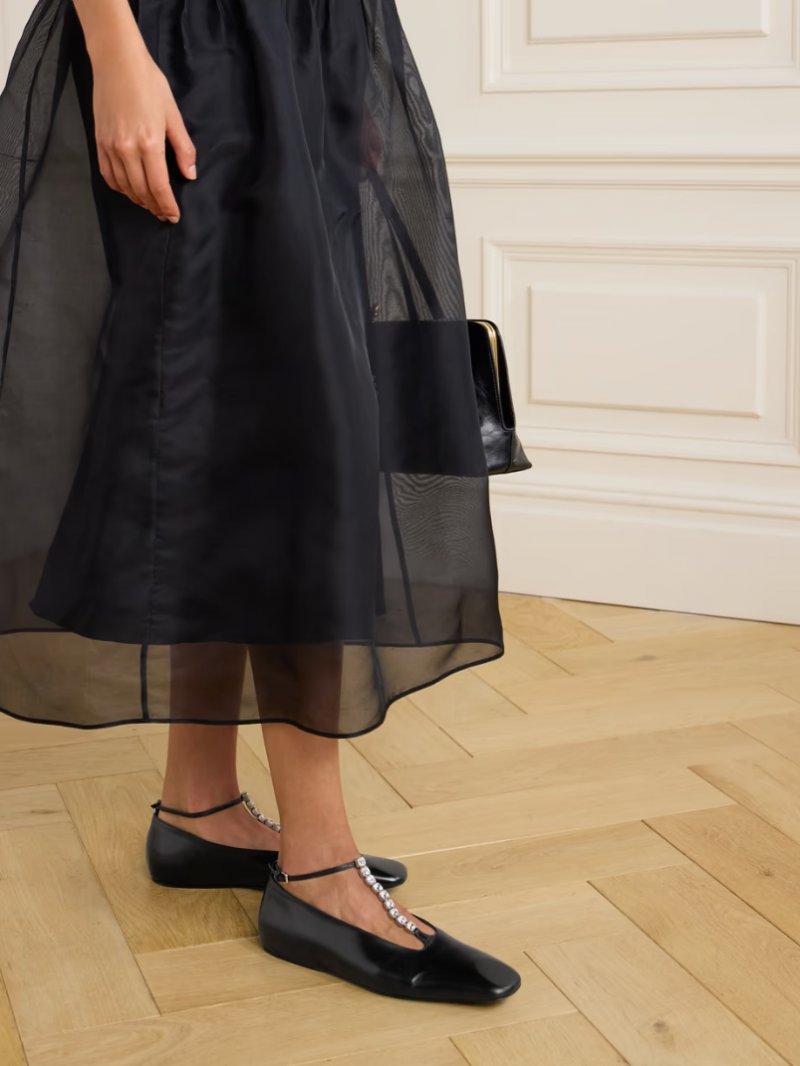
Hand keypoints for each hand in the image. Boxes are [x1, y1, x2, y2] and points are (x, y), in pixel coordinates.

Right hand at [90, 41, 196, 221]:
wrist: (116, 61)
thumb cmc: (148, 83)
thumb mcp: (173, 114)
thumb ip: (183, 148)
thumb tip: (190, 174)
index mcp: (149, 143)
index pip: (159, 187)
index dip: (167, 206)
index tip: (174, 216)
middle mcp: (127, 149)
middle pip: (141, 191)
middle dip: (154, 207)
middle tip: (164, 214)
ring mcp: (110, 146)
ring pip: (124, 186)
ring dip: (138, 200)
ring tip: (150, 205)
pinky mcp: (98, 142)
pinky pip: (108, 174)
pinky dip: (120, 187)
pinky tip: (130, 190)